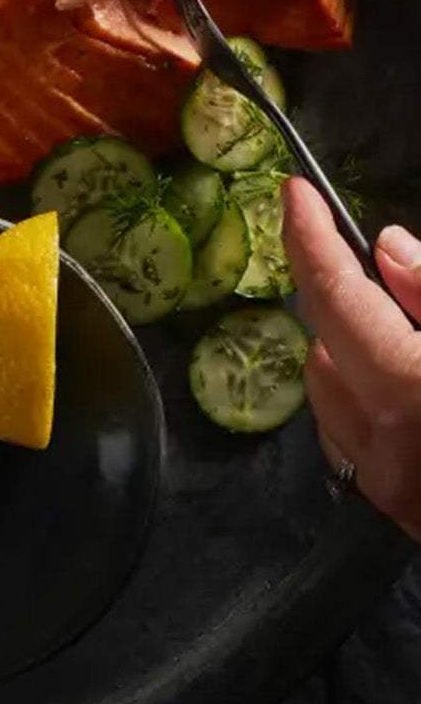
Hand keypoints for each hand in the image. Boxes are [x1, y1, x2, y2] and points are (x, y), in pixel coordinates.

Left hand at [282, 177, 420, 541]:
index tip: (295, 193)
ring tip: (391, 319)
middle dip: (335, 289)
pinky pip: (348, 431)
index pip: (337, 297)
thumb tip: (387, 249)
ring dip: (345, 344)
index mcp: (415, 394)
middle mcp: (385, 443)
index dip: (310, 237)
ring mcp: (386, 485)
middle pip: (322, 340)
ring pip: (327, 390)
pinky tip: (399, 382)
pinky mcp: (394, 510)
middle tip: (360, 253)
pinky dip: (359, 394)